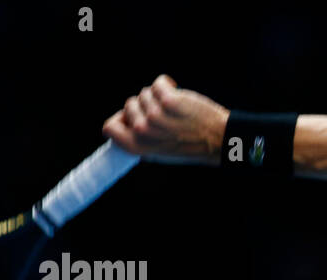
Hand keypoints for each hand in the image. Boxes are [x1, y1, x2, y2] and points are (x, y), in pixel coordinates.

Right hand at [102, 74, 228, 164]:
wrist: (218, 140)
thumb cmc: (189, 145)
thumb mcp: (159, 150)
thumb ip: (139, 137)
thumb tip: (120, 121)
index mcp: (137, 146)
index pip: (109, 127)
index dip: (121, 119)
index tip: (134, 118)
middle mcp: (144, 131)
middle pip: (129, 104)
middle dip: (144, 106)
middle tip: (164, 116)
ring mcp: (156, 115)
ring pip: (145, 93)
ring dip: (158, 96)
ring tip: (174, 109)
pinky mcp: (169, 101)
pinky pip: (158, 83)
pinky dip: (167, 84)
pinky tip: (177, 93)